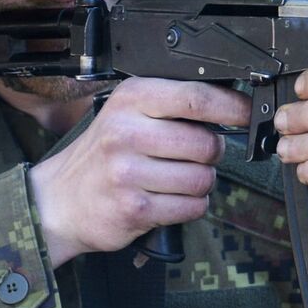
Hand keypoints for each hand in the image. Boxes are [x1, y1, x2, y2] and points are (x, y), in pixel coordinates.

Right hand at [27, 78, 250, 267]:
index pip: (196, 98)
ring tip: (176, 180)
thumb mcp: (126, 113)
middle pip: (206, 143)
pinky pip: (191, 207)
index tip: (247, 114)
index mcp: (130, 99)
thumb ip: (170, 104)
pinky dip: (189, 206)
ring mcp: (128, 173)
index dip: (232, 107)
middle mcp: (127, 133)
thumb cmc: (101, 155)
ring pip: (203, 179)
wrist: (60, 201)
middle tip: (195, 156)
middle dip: (211, 153)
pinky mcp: (135, 209)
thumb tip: (232, 103)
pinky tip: (168, 199)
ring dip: (200, 183)